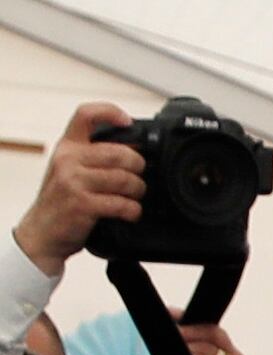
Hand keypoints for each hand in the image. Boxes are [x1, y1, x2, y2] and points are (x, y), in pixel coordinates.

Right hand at [12, 103, 142, 275]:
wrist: (42, 233)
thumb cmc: (62, 201)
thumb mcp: (70, 170)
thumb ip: (94, 157)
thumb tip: (135, 150)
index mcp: (67, 146)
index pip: (85, 115)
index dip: (110, 112)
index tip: (128, 122)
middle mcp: (68, 159)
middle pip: (119, 152)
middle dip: (138, 166)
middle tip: (138, 177)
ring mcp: (73, 181)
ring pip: (125, 178)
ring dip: (138, 190)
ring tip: (134, 196)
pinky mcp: (82, 204)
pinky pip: (123, 203)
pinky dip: (133, 210)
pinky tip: (130, 213)